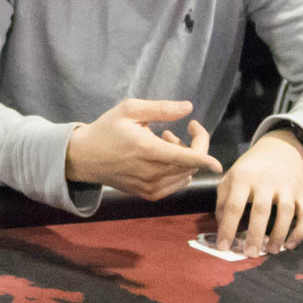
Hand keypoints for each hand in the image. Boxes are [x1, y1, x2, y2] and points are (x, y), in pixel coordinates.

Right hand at [64, 99, 224, 200]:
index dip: (207, 158)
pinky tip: (160, 159)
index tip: (218, 162)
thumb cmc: (107, 130)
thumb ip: (161, 109)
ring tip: (163, 143)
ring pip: (186, 174)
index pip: (187, 158)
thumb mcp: (130, 110)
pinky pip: (176, 184)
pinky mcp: (149, 195)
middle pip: (191, 164)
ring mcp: (150, 187)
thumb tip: (188, 108)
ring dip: (184, 158)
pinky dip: (177, 170)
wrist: (84, 157)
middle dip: (193, 145)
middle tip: (172, 132)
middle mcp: (151, 173)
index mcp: (147, 150)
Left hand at [211, 129, 302, 256]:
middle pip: (261, 211)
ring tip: (270, 251)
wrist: (280, 149)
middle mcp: (266, 181)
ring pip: (286, 212)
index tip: (223, 246)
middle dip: (255, 235)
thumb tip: (221, 227)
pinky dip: (299, 232)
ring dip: (279, 235)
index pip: (234, 206)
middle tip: (250, 254)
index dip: (227, 228)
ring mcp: (286, 186)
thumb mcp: (231, 177)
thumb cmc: (250, 169)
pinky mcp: (301, 192)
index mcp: (243, 177)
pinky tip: (289, 245)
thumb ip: (222, 200)